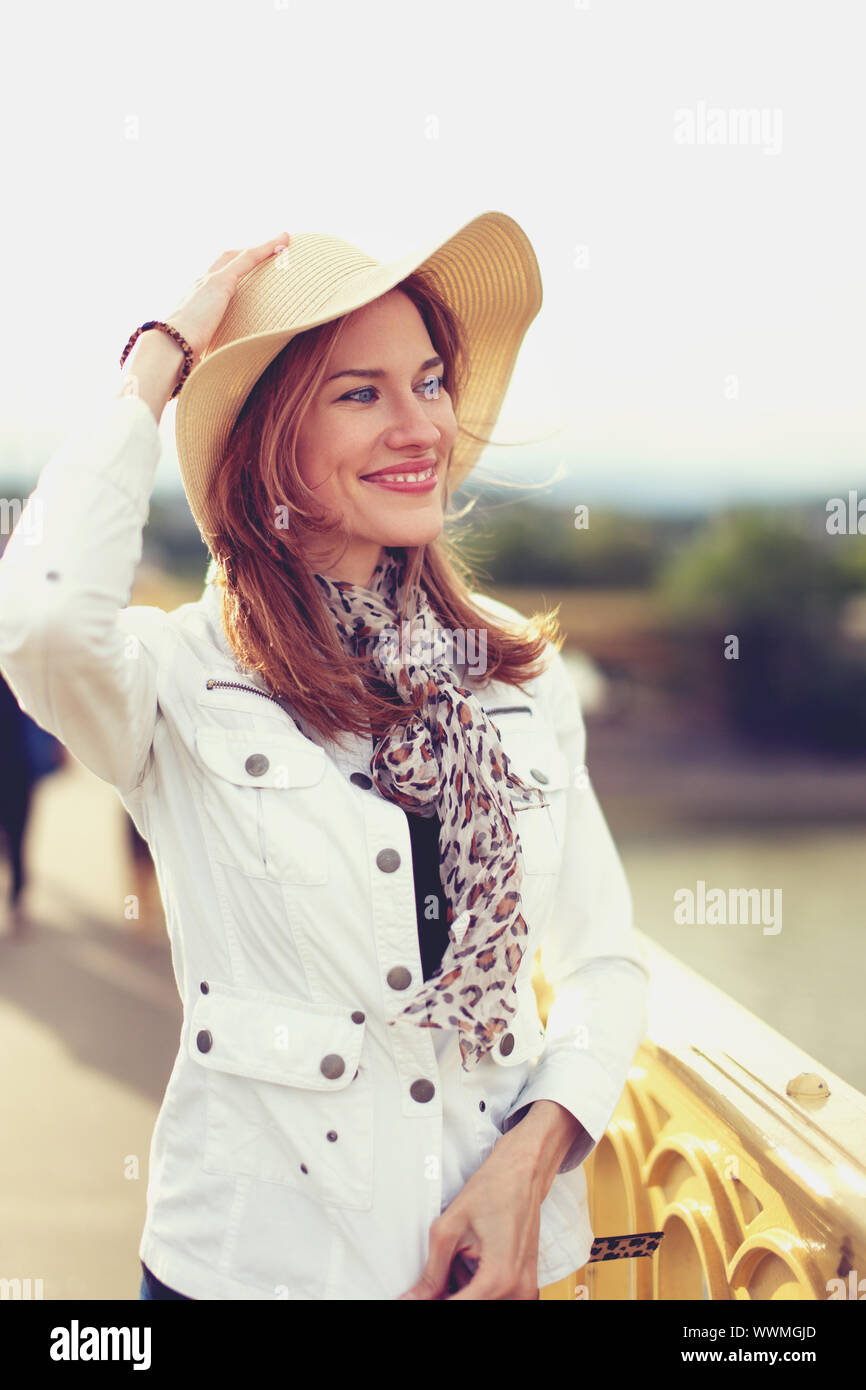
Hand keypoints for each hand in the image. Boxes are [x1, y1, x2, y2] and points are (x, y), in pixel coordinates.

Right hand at [161, 233, 291, 365]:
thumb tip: (209, 373)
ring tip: (283, 242)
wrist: (168, 349)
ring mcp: (208, 281)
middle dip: (246, 254)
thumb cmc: (179, 358)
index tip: (245, 274)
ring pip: (239, 257)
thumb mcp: (196, 353)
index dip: (231, 274)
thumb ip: (205, 354)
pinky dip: (266, 249)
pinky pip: (247, 259)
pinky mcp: (220, 283)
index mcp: (192, 301)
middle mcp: (199, 285)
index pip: (214, 280)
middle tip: (268, 251)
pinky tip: (282, 243)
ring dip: (262, 248)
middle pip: (226, 260)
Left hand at [396, 1132, 542, 1300]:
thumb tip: (413, 1299)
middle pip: (472, 1305)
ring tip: (457, 1260)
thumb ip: (431, 1273)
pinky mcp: (525, 1285)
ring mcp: (525, 1288)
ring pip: (483, 1302)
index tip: (415, 1299)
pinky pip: (496, 1298)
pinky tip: (469, 1263)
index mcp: (498, 1277)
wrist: (522, 1174)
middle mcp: (517, 1289)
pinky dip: (476, 1287)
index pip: (459, 1308)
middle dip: (447, 1294)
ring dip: (463, 1290)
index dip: (433, 1303)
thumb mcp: (450, 1229)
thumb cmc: (493, 1190)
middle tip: (434, 1276)